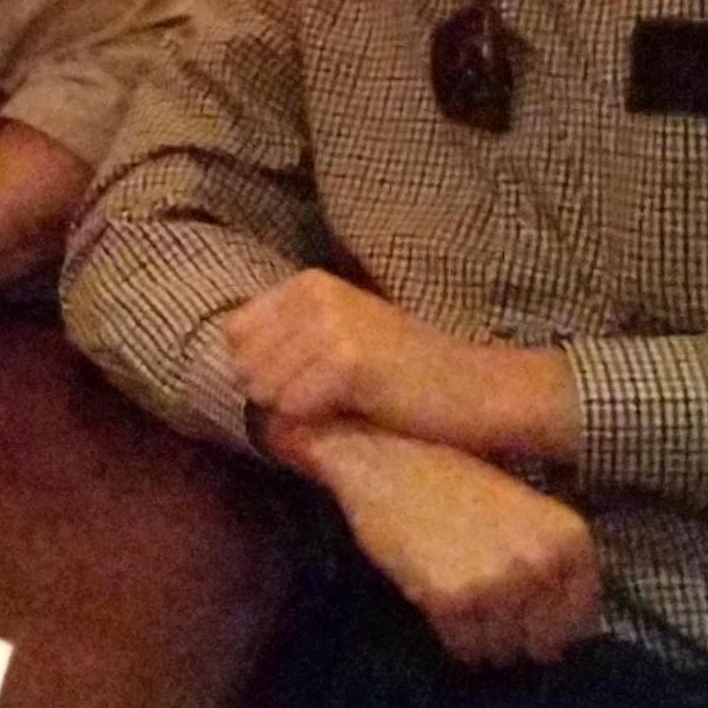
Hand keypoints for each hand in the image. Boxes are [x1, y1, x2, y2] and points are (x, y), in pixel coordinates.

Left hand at [221, 271, 575, 464]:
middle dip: (273, 394)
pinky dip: (317, 423)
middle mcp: (313, 295)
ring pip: (264, 389)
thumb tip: (228, 353)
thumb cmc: (408, 372)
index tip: (303, 385)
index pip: (235, 334)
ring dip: (295, 412)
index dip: (260, 370)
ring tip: (342, 407)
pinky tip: (355, 415)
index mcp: (307, 284)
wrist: (478, 390)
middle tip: (327, 402)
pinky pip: (294, 407)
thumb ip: (289, 337)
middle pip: (244, 364)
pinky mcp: (347, 363)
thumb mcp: (343, 334)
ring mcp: (329, 326)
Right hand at [274, 419, 603, 666]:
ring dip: (481, 640)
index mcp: (569, 538)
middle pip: (540, 643)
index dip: (548, 625)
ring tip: (461, 603)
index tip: (524, 615)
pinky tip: (439, 603)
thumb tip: (557, 639)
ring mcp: (497, 582)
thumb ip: (549, 562)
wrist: (385, 461)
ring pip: (501, 651)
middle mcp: (541, 562)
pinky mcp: (452, 598)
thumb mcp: (523, 511)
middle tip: (486, 609)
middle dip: (515, 635)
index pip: (579, 620)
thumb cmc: (452, 482)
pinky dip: (452, 639)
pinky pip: (463, 648)